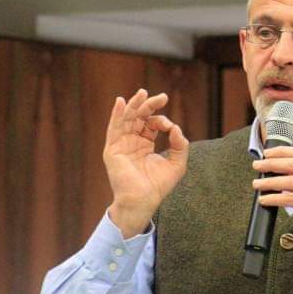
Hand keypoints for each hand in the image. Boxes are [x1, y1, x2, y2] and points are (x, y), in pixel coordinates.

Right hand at [103, 89, 188, 237]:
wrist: (143, 201)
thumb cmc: (158, 186)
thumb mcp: (177, 163)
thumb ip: (179, 144)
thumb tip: (175, 128)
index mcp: (144, 144)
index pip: (151, 124)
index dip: (162, 121)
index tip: (170, 127)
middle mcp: (132, 142)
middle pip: (138, 117)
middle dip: (149, 105)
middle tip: (162, 97)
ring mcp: (121, 145)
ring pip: (126, 119)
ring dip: (134, 105)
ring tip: (142, 93)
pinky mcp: (113, 150)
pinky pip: (113, 128)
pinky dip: (117, 114)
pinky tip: (121, 102)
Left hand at [251, 146, 292, 256]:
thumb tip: (278, 167)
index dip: (281, 151)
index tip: (267, 153)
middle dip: (271, 164)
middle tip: (257, 165)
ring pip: (289, 181)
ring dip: (269, 182)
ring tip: (257, 183)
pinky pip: (288, 198)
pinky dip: (273, 198)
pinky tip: (264, 199)